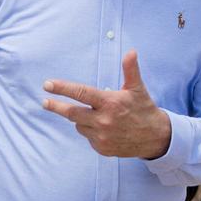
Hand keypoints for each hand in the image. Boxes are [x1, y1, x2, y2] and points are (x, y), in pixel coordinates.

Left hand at [43, 50, 170, 158]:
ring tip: (94, 115)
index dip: (62, 88)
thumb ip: (131, 70)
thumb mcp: (138, 89)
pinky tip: (103, 128)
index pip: (81, 93)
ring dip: (80, 119)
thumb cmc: (144, 109)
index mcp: (110, 103)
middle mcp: (104, 121)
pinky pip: (88, 137)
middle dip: (56, 106)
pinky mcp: (102, 148)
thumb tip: (131, 52)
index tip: (47, 85)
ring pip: (79, 125)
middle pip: (72, 113)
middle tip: (45, 102)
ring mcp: (102, 137)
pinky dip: (90, 130)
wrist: (155, 138)